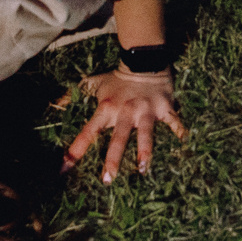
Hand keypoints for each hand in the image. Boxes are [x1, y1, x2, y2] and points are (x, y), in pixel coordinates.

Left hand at [63, 68, 185, 182]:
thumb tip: (57, 101)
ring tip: (142, 169)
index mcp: (106, 109)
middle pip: (118, 138)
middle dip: (112, 158)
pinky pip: (173, 122)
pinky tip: (184, 142)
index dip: (76, 149)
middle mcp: (125, 112)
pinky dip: (179, 131)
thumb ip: (76, 93)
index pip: (88, 132)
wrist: (142, 60)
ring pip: (145, 133)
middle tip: (107, 179)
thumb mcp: (94, 84)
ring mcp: (146, 111)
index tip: (64, 168)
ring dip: (144, 151)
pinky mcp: (164, 108)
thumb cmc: (117, 79)